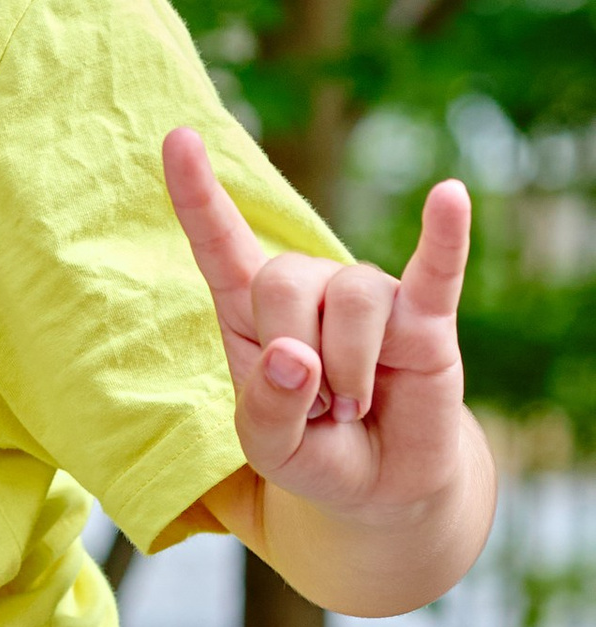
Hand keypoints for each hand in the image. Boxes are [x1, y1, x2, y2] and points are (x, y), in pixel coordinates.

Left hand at [164, 125, 473, 519]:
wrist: (383, 488)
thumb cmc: (315, 453)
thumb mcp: (267, 448)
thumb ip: (266, 408)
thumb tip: (293, 356)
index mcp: (252, 311)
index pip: (220, 241)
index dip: (197, 193)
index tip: (178, 137)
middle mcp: (310, 287)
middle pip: (282, 280)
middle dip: (293, 358)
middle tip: (317, 409)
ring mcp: (370, 296)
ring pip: (349, 300)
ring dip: (348, 372)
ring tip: (354, 408)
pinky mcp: (426, 316)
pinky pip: (436, 268)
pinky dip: (444, 236)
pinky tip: (449, 197)